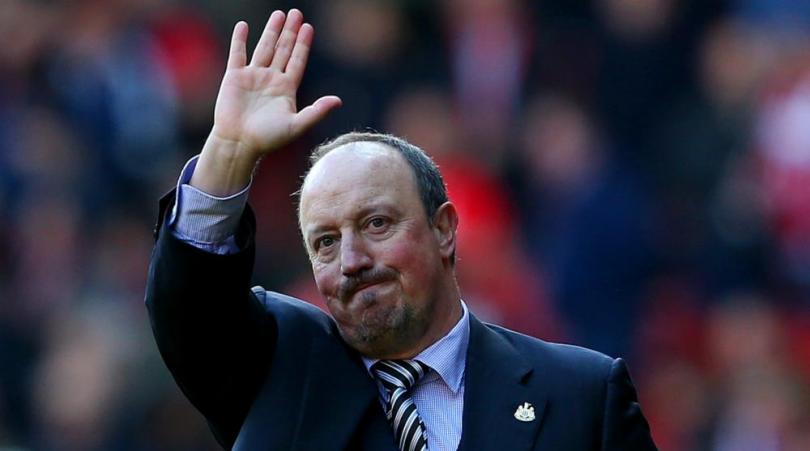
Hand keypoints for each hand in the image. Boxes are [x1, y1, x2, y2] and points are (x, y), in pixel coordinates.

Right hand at [191, 10, 340, 195]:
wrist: (239, 144)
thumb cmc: (268, 139)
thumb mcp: (296, 125)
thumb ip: (317, 112)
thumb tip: (338, 101)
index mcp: (286, 89)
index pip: (297, 60)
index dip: (303, 44)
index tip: (309, 27)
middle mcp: (271, 79)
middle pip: (283, 49)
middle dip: (290, 31)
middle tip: (296, 12)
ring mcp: (253, 76)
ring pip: (264, 48)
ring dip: (271, 30)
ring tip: (278, 14)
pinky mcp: (234, 77)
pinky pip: (238, 54)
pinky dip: (240, 40)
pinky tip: (244, 25)